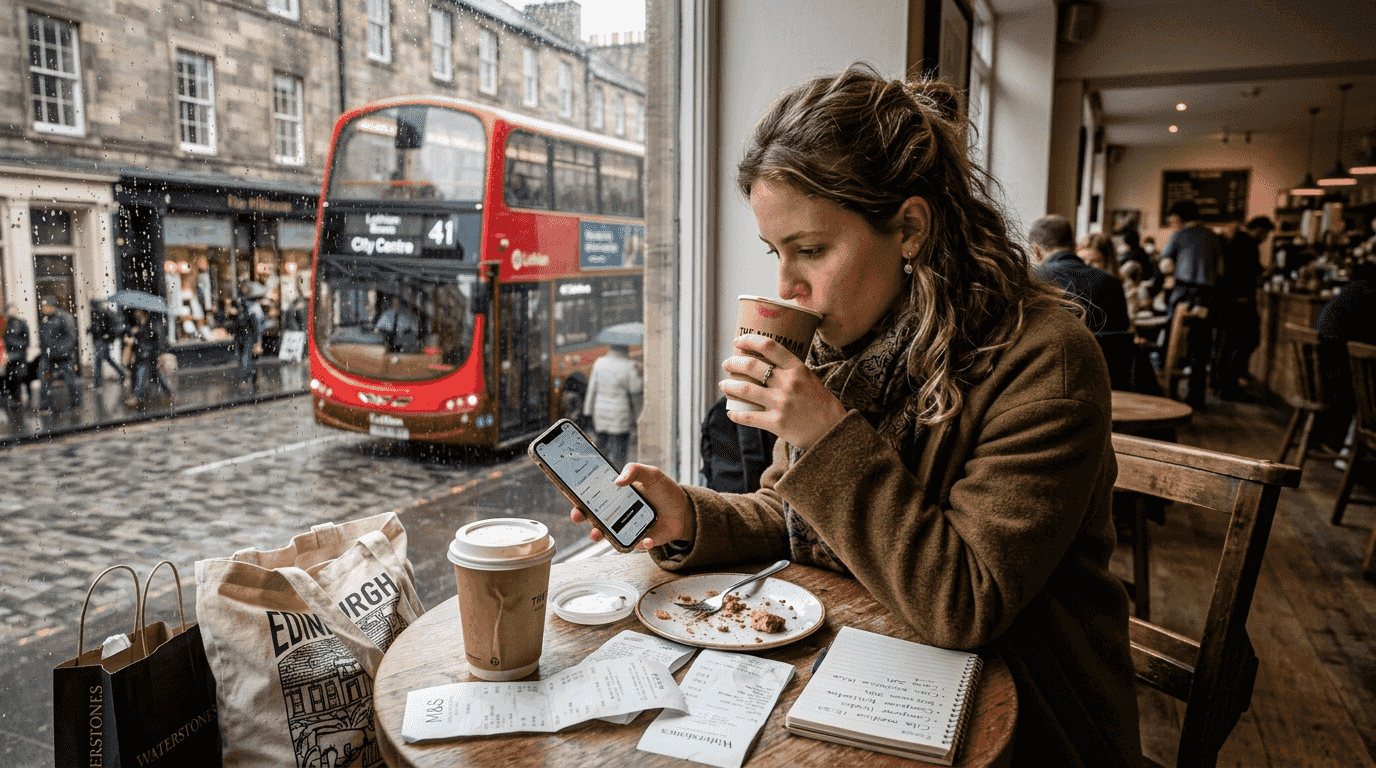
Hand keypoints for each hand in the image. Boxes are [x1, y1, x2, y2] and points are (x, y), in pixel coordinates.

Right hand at [569, 462, 691, 549]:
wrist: (684, 509)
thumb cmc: (663, 489)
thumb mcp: (651, 474)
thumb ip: (635, 470)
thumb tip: (618, 481)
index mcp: (617, 496)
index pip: (593, 497)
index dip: (579, 499)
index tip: (572, 498)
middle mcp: (618, 513)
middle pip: (594, 518)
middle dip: (583, 519)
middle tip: (579, 517)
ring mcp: (628, 528)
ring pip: (608, 535)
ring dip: (601, 535)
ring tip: (600, 534)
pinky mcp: (641, 540)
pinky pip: (636, 544)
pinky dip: (640, 543)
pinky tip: (646, 539)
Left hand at [719, 334, 846, 451]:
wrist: (832, 431)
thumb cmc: (820, 404)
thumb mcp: (810, 379)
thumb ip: (790, 371)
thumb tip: (765, 362)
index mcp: (798, 369)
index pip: (769, 346)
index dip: (749, 340)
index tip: (737, 342)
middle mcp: (788, 383)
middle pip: (751, 366)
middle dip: (733, 363)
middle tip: (727, 364)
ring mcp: (781, 403)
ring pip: (745, 389)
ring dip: (729, 386)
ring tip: (724, 385)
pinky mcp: (776, 423)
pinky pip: (748, 416)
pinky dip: (736, 414)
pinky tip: (731, 412)